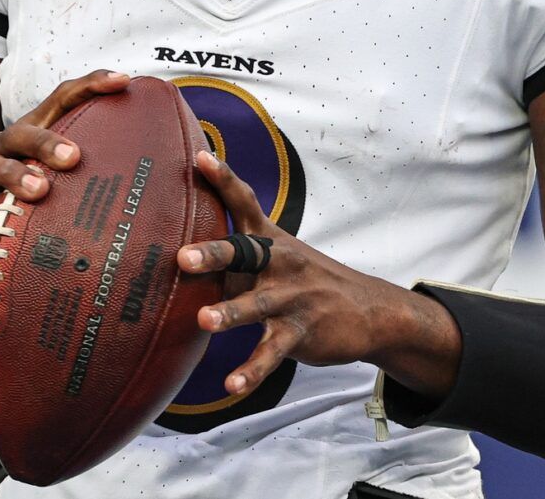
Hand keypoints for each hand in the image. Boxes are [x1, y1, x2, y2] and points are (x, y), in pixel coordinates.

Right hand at [0, 70, 129, 269]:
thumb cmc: (23, 195)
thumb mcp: (53, 176)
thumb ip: (88, 170)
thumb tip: (156, 181)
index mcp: (32, 132)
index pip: (62, 99)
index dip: (91, 85)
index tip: (125, 80)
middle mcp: (4, 145)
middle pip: (24, 131)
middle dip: (49, 141)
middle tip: (75, 157)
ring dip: (17, 177)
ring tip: (40, 191)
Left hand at [177, 151, 461, 398]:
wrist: (368, 308)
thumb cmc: (304, 279)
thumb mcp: (275, 256)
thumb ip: (234, 254)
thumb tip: (177, 247)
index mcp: (270, 239)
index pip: (245, 202)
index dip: (223, 179)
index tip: (199, 157)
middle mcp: (281, 262)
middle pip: (245, 253)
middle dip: (215, 255)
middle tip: (182, 258)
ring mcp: (292, 297)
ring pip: (258, 305)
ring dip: (231, 313)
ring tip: (205, 321)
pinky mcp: (301, 332)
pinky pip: (272, 353)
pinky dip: (251, 371)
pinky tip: (231, 387)